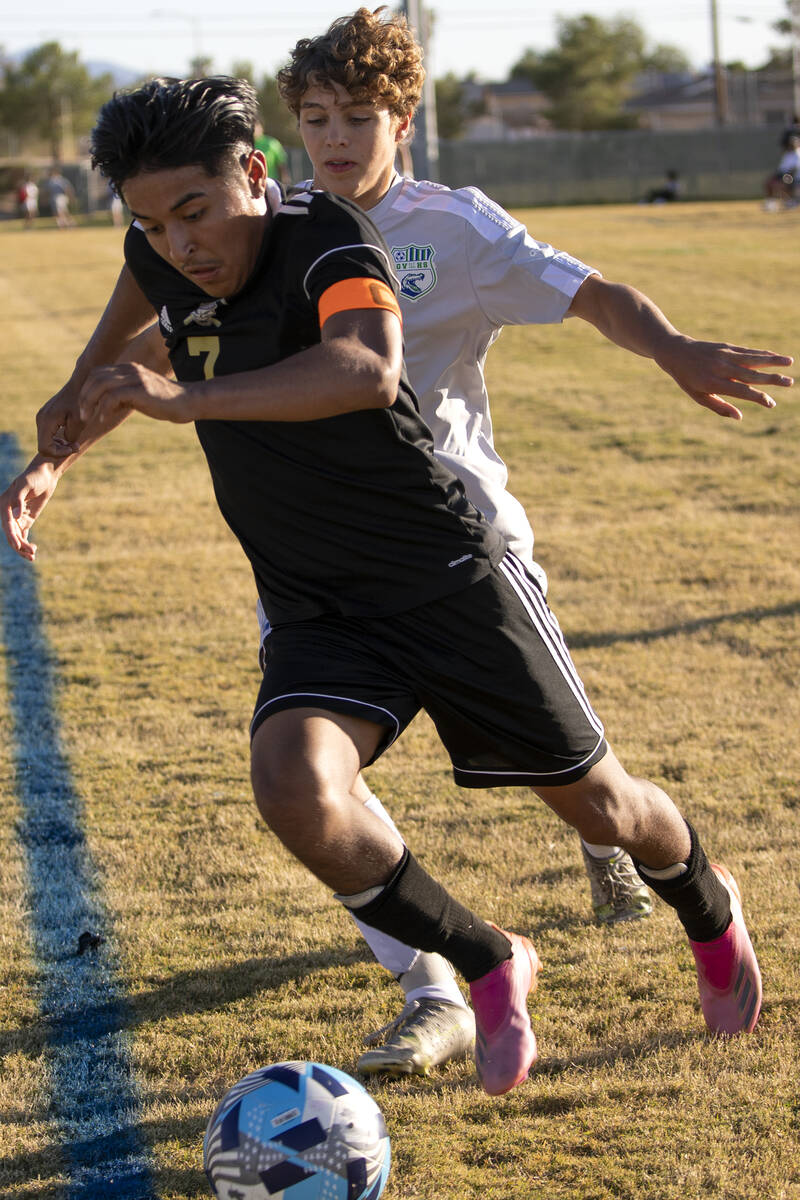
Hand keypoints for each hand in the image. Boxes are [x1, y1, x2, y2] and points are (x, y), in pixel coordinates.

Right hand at [0, 460, 59, 560]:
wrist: (45, 475)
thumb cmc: (33, 477)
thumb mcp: (26, 485)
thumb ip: (18, 500)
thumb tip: (15, 517)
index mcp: (4, 504)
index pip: (7, 524)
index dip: (12, 536)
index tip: (19, 546)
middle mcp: (8, 513)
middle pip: (11, 533)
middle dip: (19, 545)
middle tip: (31, 553)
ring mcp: (17, 517)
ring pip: (17, 537)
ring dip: (23, 547)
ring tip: (33, 555)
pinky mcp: (26, 520)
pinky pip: (23, 535)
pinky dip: (26, 544)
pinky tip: (33, 552)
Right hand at [36, 380, 83, 456]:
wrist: (79, 385)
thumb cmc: (82, 402)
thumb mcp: (80, 422)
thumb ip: (71, 437)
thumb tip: (66, 445)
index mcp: (47, 421)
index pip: (44, 448)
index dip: (58, 453)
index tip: (73, 447)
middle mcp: (40, 419)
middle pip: (44, 446)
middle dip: (60, 450)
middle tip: (76, 446)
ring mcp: (41, 417)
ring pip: (46, 441)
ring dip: (59, 445)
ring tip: (74, 441)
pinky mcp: (46, 416)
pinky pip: (48, 434)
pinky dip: (58, 439)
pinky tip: (70, 436)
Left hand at [78, 362, 195, 428]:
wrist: (189, 401)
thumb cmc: (166, 403)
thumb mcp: (141, 395)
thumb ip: (124, 395)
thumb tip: (106, 405)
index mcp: (129, 369)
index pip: (98, 372)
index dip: (87, 389)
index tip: (85, 407)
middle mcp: (130, 369)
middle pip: (95, 377)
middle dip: (84, 396)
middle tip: (82, 415)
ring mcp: (135, 378)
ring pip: (100, 385)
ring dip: (89, 402)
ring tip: (87, 418)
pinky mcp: (140, 390)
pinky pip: (112, 396)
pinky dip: (104, 408)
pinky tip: (103, 419)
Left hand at [655, 337, 793, 419]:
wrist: (675, 352)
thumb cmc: (687, 379)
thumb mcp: (698, 396)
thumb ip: (719, 407)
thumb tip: (739, 417)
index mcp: (713, 383)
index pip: (740, 391)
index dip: (757, 398)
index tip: (771, 403)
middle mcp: (720, 368)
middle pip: (750, 374)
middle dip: (772, 379)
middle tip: (790, 383)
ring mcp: (724, 355)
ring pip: (752, 358)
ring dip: (772, 360)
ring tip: (790, 362)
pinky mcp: (726, 346)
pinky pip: (747, 351)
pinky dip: (762, 353)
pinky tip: (775, 356)